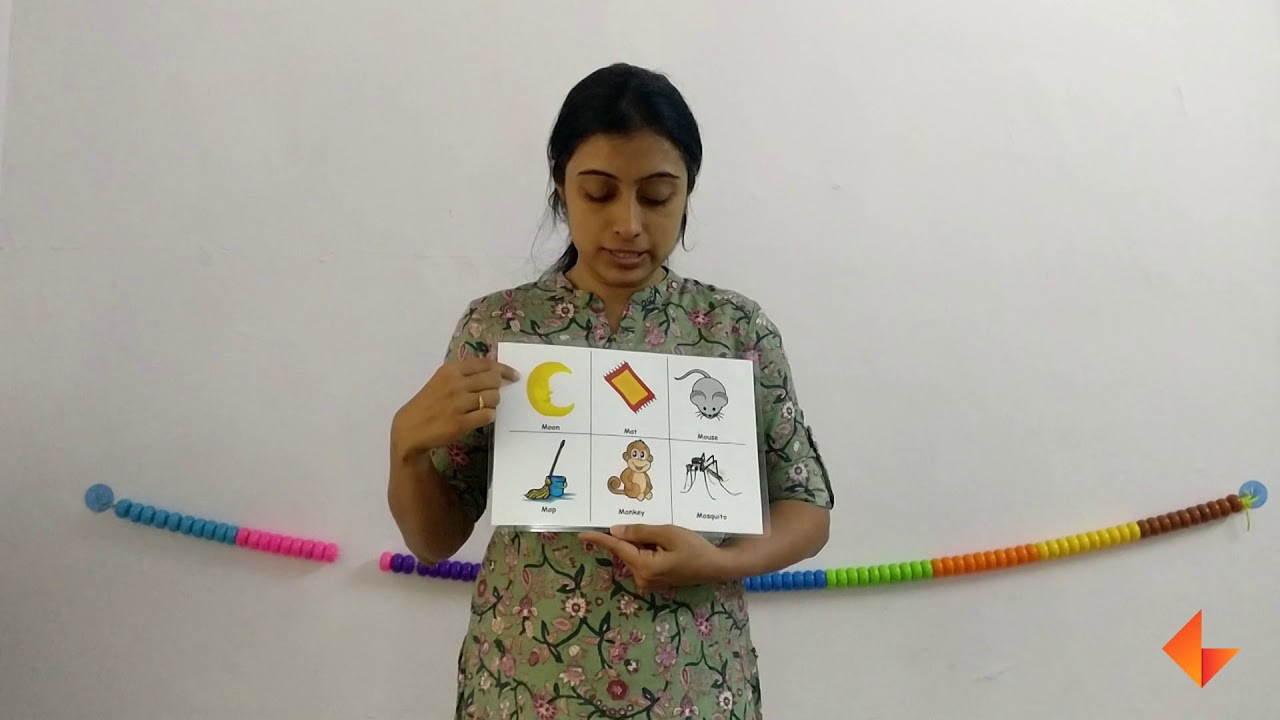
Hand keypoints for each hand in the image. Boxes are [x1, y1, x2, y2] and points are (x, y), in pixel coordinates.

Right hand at [391, 356, 518, 461]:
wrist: (411, 428)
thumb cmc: (429, 403)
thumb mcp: (442, 380)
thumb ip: (464, 374)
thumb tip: (494, 372)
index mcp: (451, 370)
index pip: (486, 364)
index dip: (504, 369)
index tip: (514, 375)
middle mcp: (455, 383)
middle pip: (493, 380)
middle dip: (498, 388)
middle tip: (492, 395)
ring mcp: (458, 403)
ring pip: (494, 398)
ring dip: (493, 404)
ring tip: (482, 408)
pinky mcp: (461, 422)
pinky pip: (488, 415)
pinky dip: (489, 416)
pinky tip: (480, 417)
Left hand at [580, 524, 728, 593]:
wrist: (717, 566)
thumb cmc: (696, 548)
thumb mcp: (668, 533)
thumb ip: (640, 532)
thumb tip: (615, 531)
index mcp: (644, 566)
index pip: (617, 548)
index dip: (599, 539)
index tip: (581, 534)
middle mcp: (642, 578)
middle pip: (628, 550)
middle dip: (634, 537)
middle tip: (655, 527)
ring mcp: (649, 582)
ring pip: (636, 555)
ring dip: (644, 543)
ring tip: (668, 538)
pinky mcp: (655, 581)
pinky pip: (644, 560)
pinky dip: (649, 550)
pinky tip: (667, 546)